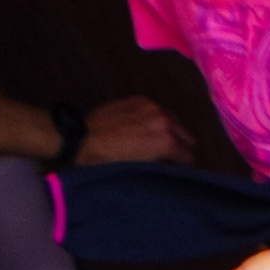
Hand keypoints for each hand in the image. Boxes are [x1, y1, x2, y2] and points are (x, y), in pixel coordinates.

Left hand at [76, 94, 191, 165]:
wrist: (81, 137)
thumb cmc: (105, 160)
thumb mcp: (136, 170)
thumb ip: (158, 166)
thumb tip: (168, 167)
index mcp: (166, 141)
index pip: (189, 155)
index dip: (185, 166)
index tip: (180, 170)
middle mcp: (165, 120)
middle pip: (186, 136)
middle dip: (181, 148)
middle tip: (172, 158)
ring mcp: (153, 107)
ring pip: (174, 121)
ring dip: (170, 132)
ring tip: (159, 143)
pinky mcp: (141, 99)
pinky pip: (158, 110)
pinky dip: (156, 120)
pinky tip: (146, 128)